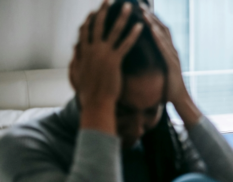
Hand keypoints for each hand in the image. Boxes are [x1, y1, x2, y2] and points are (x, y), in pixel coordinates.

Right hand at [70, 0, 141, 132]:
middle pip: (98, 25)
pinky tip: (140, 26)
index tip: (93, 12)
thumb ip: (75, 59)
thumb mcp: (76, 74)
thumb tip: (74, 50)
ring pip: (113, 31)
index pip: (85, 31)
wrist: (96, 103)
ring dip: (121, 17)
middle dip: (103, 11)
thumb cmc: (87, 93)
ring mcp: (103, 54)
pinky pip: (125, 44)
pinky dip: (133, 34)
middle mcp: (92, 50)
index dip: (89, 21)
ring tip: (128, 7)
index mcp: (83, 52)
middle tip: (108, 0)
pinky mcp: (114, 61)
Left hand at [142, 7, 201, 127]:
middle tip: (139, 5)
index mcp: (168, 52)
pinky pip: (164, 49)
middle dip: (151, 16)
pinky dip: (158, 38)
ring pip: (163, 36)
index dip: (150, 19)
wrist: (180, 100)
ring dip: (153, 23)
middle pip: (162, 28)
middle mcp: (172, 51)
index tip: (139, 9)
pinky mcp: (172, 64)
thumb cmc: (168, 88)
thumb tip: (143, 58)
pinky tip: (151, 30)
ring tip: (143, 12)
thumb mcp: (159, 71)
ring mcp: (173, 57)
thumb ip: (154, 62)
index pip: (159, 31)